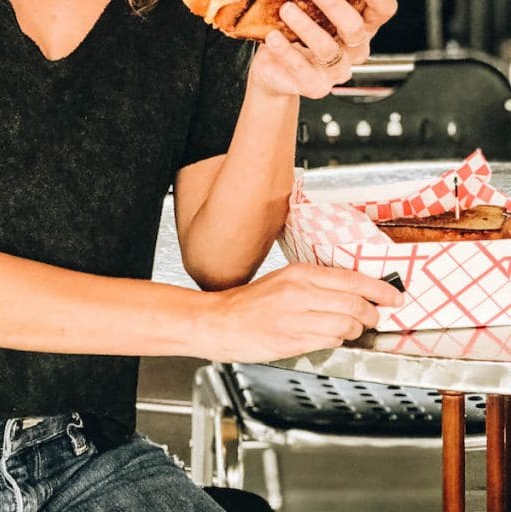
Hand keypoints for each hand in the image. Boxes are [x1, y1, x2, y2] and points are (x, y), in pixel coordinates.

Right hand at [200, 263, 404, 362]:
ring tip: (352, 328)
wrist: (220, 322)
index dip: (378, 289)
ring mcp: (296, 318)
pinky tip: (332, 335)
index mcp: (299, 274)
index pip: (351, 279)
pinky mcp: (293, 340)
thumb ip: (315, 285)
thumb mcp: (283, 281)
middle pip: (354, 303)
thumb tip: (351, 293)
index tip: (394, 295)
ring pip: (346, 324)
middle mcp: (299, 293)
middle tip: (376, 317)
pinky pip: (330, 340)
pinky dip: (338, 340)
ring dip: (355, 329)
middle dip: (372, 313)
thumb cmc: (250, 303)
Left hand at [248, 0, 396, 98]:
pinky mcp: (315, 86)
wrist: (273, 69)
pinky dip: (287, 52)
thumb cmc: (292, 30)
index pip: (383, 10)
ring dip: (306, 27)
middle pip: (356, 28)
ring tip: (286, 9)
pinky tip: (273, 37)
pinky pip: (303, 71)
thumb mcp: (302, 4)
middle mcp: (354, 49)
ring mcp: (337, 71)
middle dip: (335, 5)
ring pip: (328, 49)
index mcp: (361, 25)